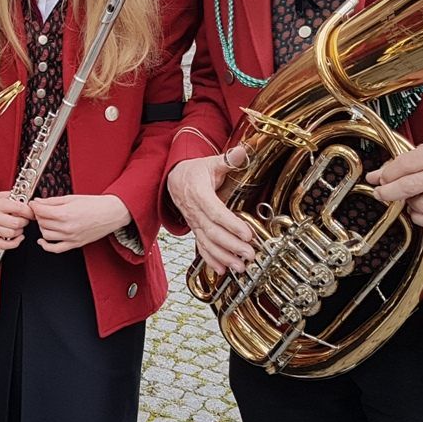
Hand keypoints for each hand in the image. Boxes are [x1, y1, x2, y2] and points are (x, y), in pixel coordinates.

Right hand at [0, 188, 33, 250]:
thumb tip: (28, 202)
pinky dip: (14, 243)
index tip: (32, 213)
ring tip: (18, 227)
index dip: (30, 212)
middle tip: (24, 220)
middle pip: (17, 223)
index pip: (20, 209)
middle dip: (24, 222)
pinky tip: (17, 237)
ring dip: (19, 231)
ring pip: (12, 234)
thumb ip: (13, 198)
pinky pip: (4, 245)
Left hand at [29, 195, 130, 252]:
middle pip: (42, 223)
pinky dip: (46, 246)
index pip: (40, 211)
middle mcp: (67, 227)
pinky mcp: (75, 244)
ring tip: (46, 220)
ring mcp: (70, 237)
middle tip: (41, 210)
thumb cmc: (94, 205)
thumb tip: (38, 202)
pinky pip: (56, 249)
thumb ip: (52, 201)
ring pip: (46, 235)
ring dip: (42, 227)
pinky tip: (42, 241)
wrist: (111, 213)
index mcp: (65, 214)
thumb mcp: (71, 198)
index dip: (34, 206)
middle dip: (39, 215)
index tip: (33, 203)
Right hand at [166, 150, 254, 275]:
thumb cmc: (194, 171)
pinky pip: (201, 246)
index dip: (231, 224)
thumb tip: (242, 151)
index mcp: (198, 193)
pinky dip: (211, 259)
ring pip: (207, 242)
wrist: (174, 178)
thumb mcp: (210, 162)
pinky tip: (221, 270)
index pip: (215, 212)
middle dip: (231, 245)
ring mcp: (194, 222)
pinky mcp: (195, 229)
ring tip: (239, 266)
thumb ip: (227, 159)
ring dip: (223, 256)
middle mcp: (194, 211)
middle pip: (212, 231)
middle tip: (249, 253)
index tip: (247, 234)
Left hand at [367, 138, 422, 228]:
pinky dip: (420, 218)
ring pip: (420, 206)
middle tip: (381, 193)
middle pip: (409, 187)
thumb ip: (399, 163)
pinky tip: (419, 210)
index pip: (404, 166)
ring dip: (409, 204)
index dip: (387, 175)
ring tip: (413, 197)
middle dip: (388, 192)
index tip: (379, 179)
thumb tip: (374, 177)